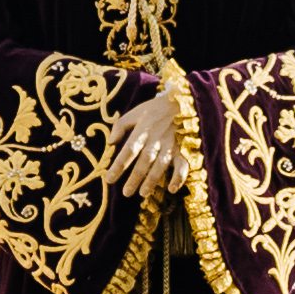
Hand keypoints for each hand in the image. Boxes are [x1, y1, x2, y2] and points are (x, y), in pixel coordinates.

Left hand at [103, 80, 186, 199]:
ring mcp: (172, 144)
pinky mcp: (184, 149)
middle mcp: (157, 138)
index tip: (109, 179)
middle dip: (134, 177)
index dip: (119, 165)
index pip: (129, 150)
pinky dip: (178, 177)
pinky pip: (182, 165)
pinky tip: (171, 189)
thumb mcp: (136, 112)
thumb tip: (110, 143)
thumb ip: (121, 126)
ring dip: (152, 180)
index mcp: (143, 129)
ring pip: (161, 165)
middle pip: (144, 161)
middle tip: (126, 193)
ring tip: (143, 193)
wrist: (185, 100)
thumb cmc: (157, 108)